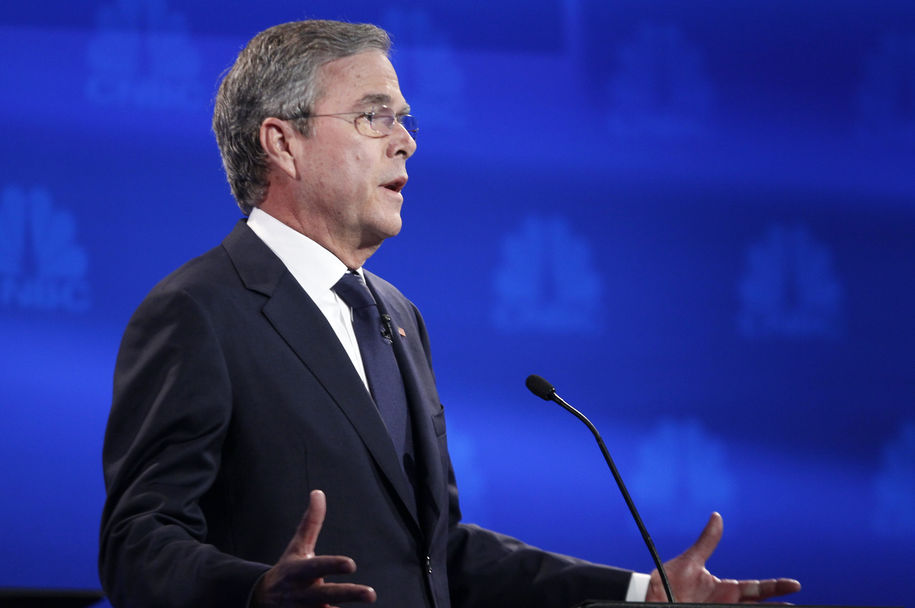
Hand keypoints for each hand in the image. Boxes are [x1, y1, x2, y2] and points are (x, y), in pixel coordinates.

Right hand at [253, 490, 376, 606]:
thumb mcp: (297, 547)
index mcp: (300, 571)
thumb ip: (311, 522)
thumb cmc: (288, 570)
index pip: (318, 567)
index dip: (333, 565)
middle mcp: (302, 594)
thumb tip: (318, 492)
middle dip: (348, 594)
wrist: (261, 600)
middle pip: (327, 595)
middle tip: (371, 594)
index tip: (351, 564)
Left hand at [646, 512, 800, 602]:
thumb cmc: (668, 581)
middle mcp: (727, 603)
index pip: (758, 588)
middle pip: (760, 605)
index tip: (796, 585)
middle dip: (779, 605)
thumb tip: (717, 516)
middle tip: (798, 606)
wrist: (651, 598)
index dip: (777, 587)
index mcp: (726, 589)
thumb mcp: (690, 562)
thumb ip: (706, 542)